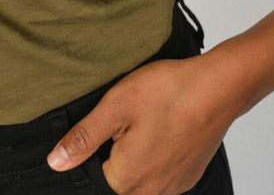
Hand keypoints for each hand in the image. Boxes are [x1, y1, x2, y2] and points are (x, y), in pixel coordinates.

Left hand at [45, 51, 242, 193]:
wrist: (217, 88)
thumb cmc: (167, 93)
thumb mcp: (115, 107)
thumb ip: (84, 138)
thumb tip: (56, 162)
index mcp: (128, 179)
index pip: (95, 174)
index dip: (96, 146)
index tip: (111, 124)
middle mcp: (153, 191)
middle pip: (118, 178)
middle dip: (116, 152)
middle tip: (130, 119)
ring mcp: (175, 185)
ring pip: (141, 178)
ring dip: (137, 154)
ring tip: (147, 121)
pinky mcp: (189, 175)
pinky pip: (162, 173)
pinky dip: (157, 154)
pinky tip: (161, 128)